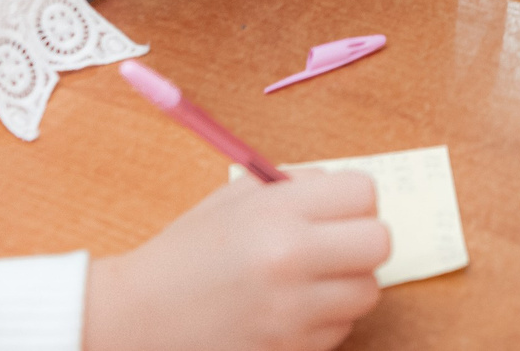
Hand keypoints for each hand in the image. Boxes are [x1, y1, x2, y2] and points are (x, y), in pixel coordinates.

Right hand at [84, 171, 387, 350]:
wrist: (139, 317)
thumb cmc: (186, 254)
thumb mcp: (234, 197)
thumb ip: (295, 186)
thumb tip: (348, 193)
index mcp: (276, 212)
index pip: (364, 193)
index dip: (352, 200)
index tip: (336, 209)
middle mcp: (290, 260)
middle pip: (380, 242)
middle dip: (361, 240)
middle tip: (335, 244)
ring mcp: (292, 312)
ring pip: (367, 292)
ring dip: (347, 284)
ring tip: (309, 279)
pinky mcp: (290, 349)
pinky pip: (341, 329)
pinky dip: (325, 319)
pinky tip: (290, 310)